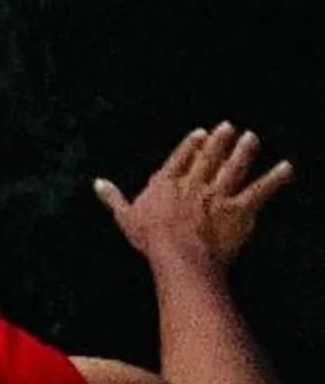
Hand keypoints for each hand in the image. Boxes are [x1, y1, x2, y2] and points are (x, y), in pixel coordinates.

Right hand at [96, 123, 292, 271]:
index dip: (191, 145)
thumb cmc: (151, 240)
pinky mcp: (238, 209)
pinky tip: (287, 169)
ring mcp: (217, 194)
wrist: (180, 256)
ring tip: (252, 137)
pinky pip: (259, 191)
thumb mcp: (126, 217)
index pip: (181, 157)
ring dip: (244, 151)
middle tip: (229, 126)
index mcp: (167, 182)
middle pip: (209, 157)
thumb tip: (97, 183)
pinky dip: (275, 179)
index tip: (201, 133)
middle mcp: (194, 182)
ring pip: (233, 167)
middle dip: (220, 141)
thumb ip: (114, 198)